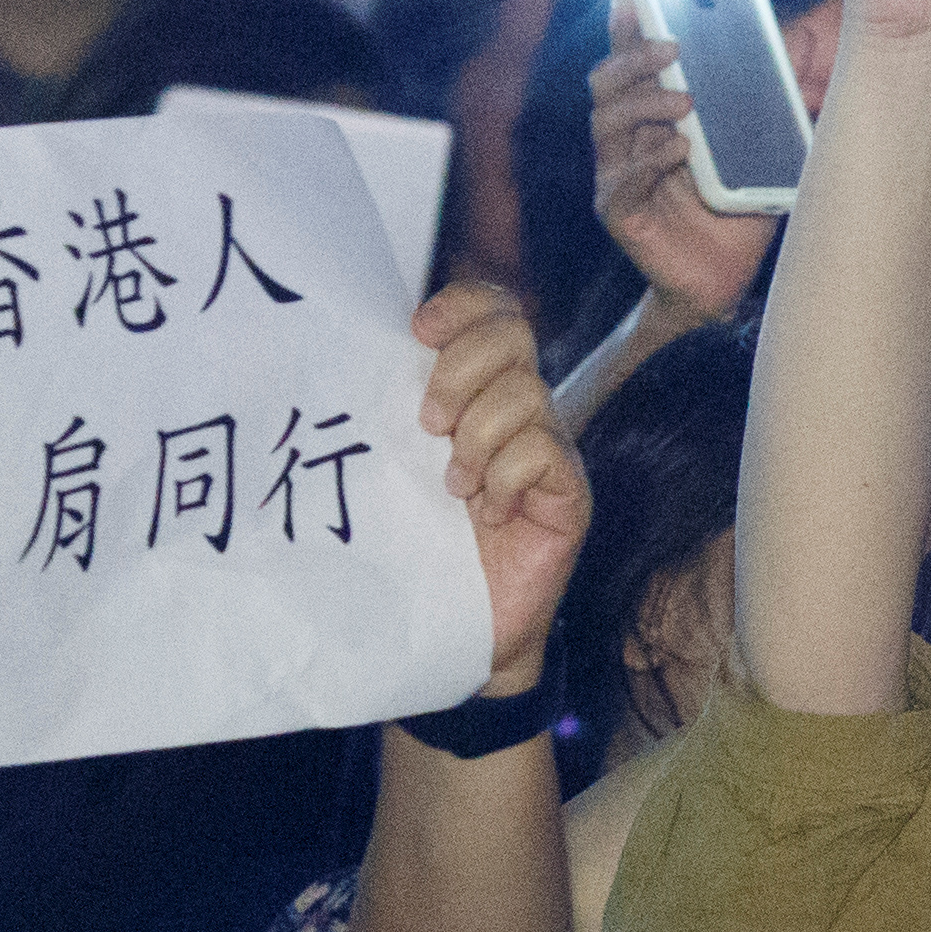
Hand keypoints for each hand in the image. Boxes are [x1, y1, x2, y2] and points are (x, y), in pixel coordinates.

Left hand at [413, 285, 584, 694]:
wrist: (452, 627)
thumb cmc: (417, 545)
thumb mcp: (393, 463)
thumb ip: (391, 409)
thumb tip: (362, 354)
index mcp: (480, 390)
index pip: (495, 309)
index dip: (464, 304)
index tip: (418, 329)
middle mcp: (521, 410)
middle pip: (514, 334)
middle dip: (459, 370)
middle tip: (428, 425)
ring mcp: (549, 451)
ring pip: (525, 394)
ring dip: (476, 438)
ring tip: (454, 485)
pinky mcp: (568, 494)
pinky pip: (542, 452)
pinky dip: (504, 479)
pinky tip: (487, 513)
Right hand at [590, 22, 782, 328]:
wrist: (726, 279)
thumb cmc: (738, 209)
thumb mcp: (760, 148)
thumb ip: (769, 100)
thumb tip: (798, 45)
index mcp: (653, 115)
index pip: (631, 62)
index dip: (627, 27)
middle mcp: (627, 140)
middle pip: (607, 83)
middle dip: (633, 57)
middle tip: (673, 47)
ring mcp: (618, 175)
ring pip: (606, 124)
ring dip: (644, 103)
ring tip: (684, 102)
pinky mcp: (620, 213)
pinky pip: (621, 182)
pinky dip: (647, 162)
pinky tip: (677, 151)